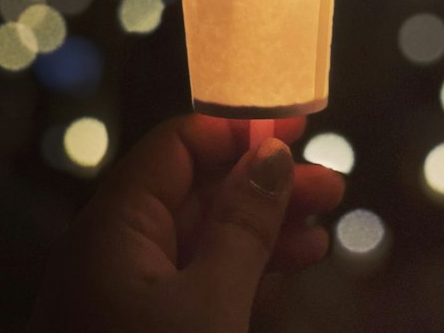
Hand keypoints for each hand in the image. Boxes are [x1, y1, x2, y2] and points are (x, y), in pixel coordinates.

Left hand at [29, 114, 344, 332]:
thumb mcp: (209, 303)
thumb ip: (243, 223)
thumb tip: (271, 154)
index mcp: (114, 228)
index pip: (177, 145)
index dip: (238, 131)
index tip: (296, 130)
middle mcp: (114, 251)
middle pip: (196, 188)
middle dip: (264, 182)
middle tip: (329, 183)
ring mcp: (126, 295)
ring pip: (202, 235)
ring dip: (264, 225)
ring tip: (324, 224)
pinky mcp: (141, 331)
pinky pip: (197, 277)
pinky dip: (245, 266)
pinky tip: (294, 265)